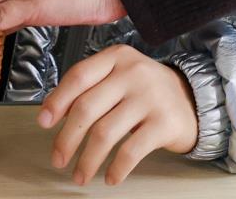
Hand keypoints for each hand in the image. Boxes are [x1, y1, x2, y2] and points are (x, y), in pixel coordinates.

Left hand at [40, 45, 197, 184]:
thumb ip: (92, 87)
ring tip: (80, 175)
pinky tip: (110, 177)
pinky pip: (130, 151)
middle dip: (66, 140)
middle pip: (87, 108)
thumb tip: (55, 114)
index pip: (79, 76)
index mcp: (118, 58)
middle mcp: (134, 73)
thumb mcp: (120, 76)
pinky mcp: (164, 122)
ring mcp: (150, 97)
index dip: (57, 101)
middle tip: (58, 159)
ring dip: (87, 161)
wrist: (192, 100)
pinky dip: (116, 169)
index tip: (43, 122)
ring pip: (104, 134)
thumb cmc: (147, 91)